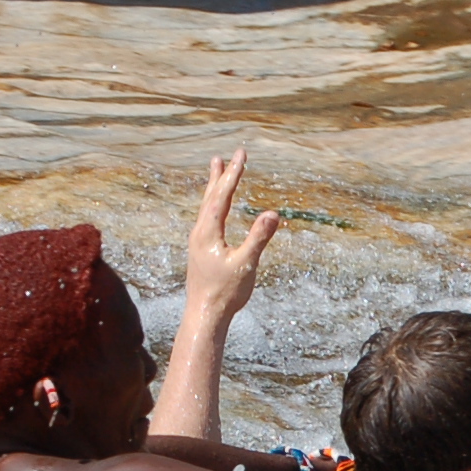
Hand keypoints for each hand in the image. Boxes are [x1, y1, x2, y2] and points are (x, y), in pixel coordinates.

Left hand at [184, 148, 278, 325]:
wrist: (205, 315)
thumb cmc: (226, 293)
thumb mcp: (246, 264)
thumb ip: (258, 238)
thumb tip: (273, 213)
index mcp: (208, 232)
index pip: (222, 197)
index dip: (233, 175)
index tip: (241, 155)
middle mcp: (199, 233)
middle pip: (210, 197)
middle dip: (221, 175)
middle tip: (227, 155)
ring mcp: (198, 242)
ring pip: (206, 207)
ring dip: (213, 187)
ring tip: (216, 170)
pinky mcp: (200, 250)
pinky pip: (206, 218)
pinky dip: (212, 204)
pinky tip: (215, 209)